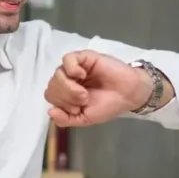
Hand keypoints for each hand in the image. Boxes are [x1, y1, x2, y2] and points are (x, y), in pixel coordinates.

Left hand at [44, 50, 158, 127]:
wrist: (128, 95)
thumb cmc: (107, 105)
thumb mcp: (84, 118)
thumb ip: (66, 119)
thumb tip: (50, 112)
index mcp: (66, 93)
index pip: (50, 95)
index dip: (61, 104)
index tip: (77, 109)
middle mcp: (68, 79)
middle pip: (52, 86)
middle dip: (66, 97)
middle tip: (84, 100)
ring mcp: (75, 67)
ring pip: (57, 74)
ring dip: (69, 88)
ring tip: (85, 94)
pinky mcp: (84, 57)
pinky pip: (67, 59)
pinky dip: (71, 69)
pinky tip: (82, 75)